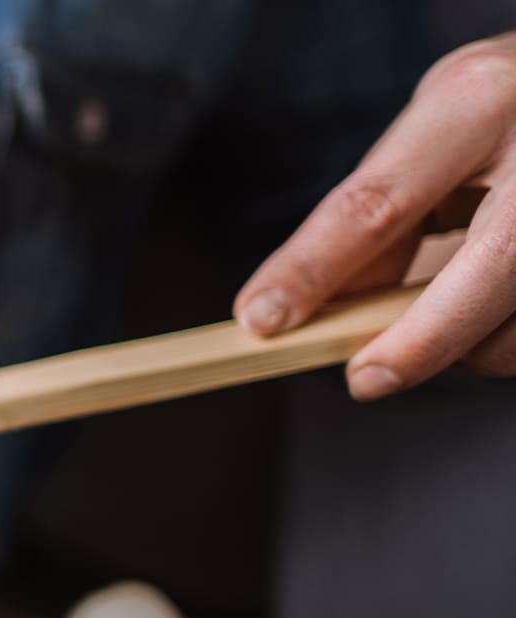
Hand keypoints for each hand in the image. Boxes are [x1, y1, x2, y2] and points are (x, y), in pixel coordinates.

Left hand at [234, 33, 515, 399]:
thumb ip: (383, 209)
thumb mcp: (435, 131)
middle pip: (493, 267)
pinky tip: (484, 319)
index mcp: (478, 102)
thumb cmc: (505, 111)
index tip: (263, 320)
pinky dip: (503, 339)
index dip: (314, 269)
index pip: (379, 202)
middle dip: (422, 340)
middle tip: (363, 378)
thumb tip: (321, 304)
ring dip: (471, 345)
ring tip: (434, 328)